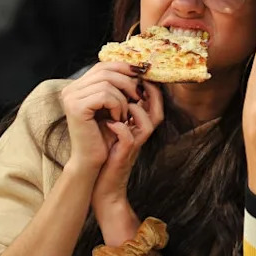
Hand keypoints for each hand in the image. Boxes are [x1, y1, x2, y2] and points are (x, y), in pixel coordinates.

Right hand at [60, 62, 145, 171]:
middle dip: (127, 82)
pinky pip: (105, 95)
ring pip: (107, 83)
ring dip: (122, 99)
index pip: (102, 66)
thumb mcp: (114, 106)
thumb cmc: (106, 135)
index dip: (123, 67)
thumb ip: (119, 87)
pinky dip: (117, 106)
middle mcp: (70, 89)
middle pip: (106, 71)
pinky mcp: (76, 107)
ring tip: (123, 115)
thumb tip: (137, 68)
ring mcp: (71, 97)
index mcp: (78, 87)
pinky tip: (117, 120)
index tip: (141, 74)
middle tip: (138, 96)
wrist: (93, 159)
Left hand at [91, 81, 163, 221]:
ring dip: (135, 109)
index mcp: (139, 125)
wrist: (98, 182)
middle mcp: (141, 134)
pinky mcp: (124, 155)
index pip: (154, 102)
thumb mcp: (113, 127)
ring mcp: (135, 145)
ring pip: (149, 123)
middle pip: (158, 110)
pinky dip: (120, 128)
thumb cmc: (104, 152)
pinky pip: (129, 138)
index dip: (149, 86)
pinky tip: (108, 122)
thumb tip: (112, 86)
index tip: (134, 73)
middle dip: (149, 93)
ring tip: (118, 102)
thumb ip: (119, 110)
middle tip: (133, 81)